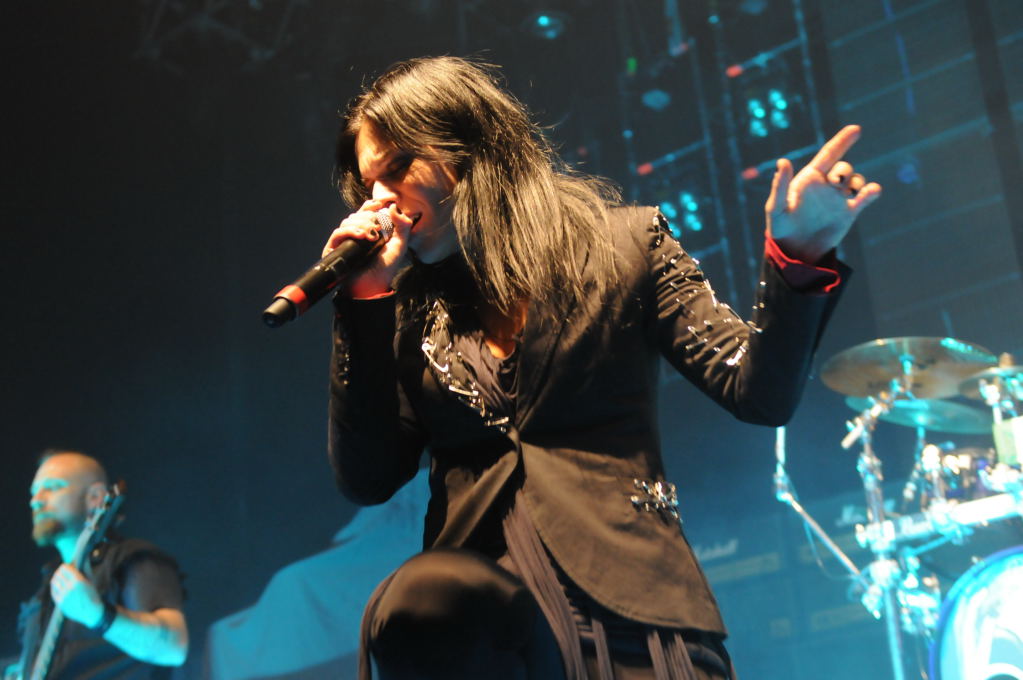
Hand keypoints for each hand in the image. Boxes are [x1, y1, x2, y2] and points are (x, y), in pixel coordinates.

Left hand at [50, 564, 104, 627]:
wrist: (92, 612)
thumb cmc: (93, 594)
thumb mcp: (91, 580)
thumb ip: (85, 569)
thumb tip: (83, 558)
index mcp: (78, 580)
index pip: (65, 568)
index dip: (64, 566)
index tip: (66, 565)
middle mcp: (70, 588)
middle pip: (58, 574)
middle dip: (60, 572)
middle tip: (62, 571)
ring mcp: (64, 596)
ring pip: (54, 583)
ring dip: (56, 579)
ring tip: (60, 578)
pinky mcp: (60, 603)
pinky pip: (53, 592)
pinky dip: (54, 587)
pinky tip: (58, 586)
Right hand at [322, 199, 414, 297]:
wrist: (372, 286)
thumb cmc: (385, 268)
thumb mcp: (399, 245)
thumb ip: (402, 226)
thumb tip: (393, 206)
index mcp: (370, 231)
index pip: (367, 211)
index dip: (372, 205)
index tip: (381, 204)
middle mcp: (356, 234)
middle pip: (357, 215)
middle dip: (369, 218)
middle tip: (378, 228)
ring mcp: (344, 241)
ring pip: (347, 221)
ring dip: (361, 224)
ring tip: (371, 235)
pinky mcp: (334, 249)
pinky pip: (337, 233)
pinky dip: (349, 231)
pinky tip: (361, 235)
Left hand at [765, 125, 881, 262]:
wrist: (795, 252)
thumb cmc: (780, 228)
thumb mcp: (777, 207)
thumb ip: (781, 185)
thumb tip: (783, 161)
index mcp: (809, 179)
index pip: (828, 154)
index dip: (842, 141)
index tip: (856, 129)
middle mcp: (826, 186)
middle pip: (844, 167)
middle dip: (844, 170)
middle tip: (837, 181)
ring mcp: (838, 199)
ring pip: (856, 180)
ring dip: (857, 181)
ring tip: (850, 191)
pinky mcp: (849, 213)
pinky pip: (865, 197)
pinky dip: (871, 192)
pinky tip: (871, 192)